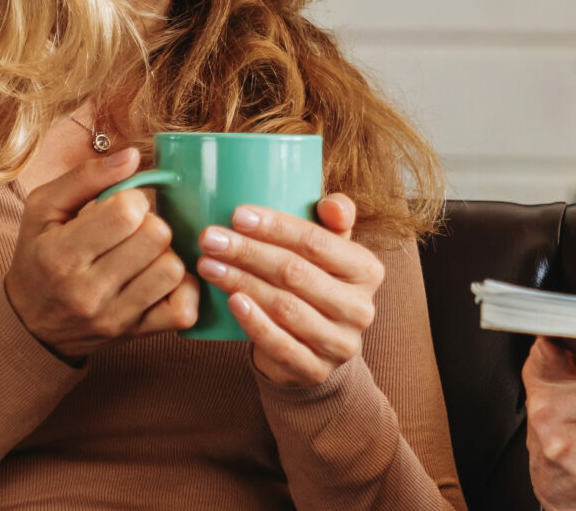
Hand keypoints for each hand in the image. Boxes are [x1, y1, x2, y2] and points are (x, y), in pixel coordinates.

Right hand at [3, 147, 198, 361]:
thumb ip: (85, 177)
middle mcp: (87, 291)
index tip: (120, 207)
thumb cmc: (38, 257)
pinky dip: (184, 289)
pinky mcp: (137, 335)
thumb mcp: (43, 209)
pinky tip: (163, 278)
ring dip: (166, 254)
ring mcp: (115, 317)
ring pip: (173, 269)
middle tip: (133, 230)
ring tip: (145, 254)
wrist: (31, 324)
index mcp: (61, 254)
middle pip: (157, 237)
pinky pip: (184, 310)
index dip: (132, 200)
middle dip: (151, 223)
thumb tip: (133, 156)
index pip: (126, 213)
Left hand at [194, 193, 382, 386]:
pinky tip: (232, 300)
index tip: (237, 215)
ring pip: (284, 307)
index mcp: (366, 270)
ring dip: (241, 282)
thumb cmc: (314, 287)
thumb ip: (334, 222)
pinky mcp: (316, 370)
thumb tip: (331, 204)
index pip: (318, 242)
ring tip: (208, 265)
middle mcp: (360, 308)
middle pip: (296, 273)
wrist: (314, 350)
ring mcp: (340, 343)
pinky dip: (254, 321)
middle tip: (210, 239)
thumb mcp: (329, 252)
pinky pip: (281, 344)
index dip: (276, 227)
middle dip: (248, 252)